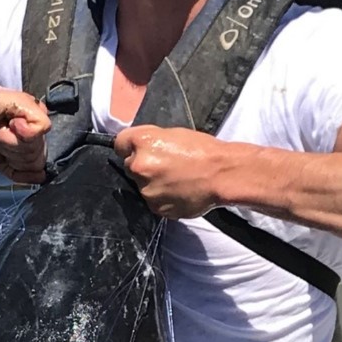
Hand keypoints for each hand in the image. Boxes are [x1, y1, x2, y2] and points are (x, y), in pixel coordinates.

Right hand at [0, 65, 49, 185]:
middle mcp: (34, 123)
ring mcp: (34, 112)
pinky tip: (5, 120)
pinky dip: (17, 132)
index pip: (37, 166)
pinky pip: (39, 131)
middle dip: (12, 153)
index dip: (15, 162)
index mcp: (29, 136)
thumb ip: (20, 170)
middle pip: (37, 159)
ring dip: (9, 142)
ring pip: (36, 147)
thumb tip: (41, 176)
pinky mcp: (31, 104)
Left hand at [114, 126, 230, 217]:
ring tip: (175, 179)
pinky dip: (161, 197)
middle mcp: (139, 166)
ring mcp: (145, 189)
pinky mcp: (154, 207)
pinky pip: (152, 201)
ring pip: (140, 185)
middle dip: (142, 165)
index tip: (135, 149)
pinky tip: (177, 191)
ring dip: (152, 183)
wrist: (222, 174)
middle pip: (130, 166)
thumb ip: (151, 141)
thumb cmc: (203, 150)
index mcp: (143, 142)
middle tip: (165, 164)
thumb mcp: (174, 133)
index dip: (128, 146)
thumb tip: (138, 149)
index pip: (119, 143)